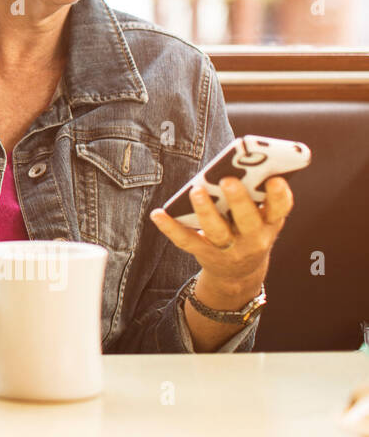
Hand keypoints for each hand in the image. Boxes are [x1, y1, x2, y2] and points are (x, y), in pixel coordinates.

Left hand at [150, 175, 293, 297]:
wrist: (239, 272)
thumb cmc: (248, 230)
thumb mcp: (260, 217)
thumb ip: (253, 195)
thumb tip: (237, 164)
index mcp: (270, 224)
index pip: (280, 210)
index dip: (279, 196)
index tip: (275, 179)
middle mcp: (253, 239)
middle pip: (247, 220)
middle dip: (239, 200)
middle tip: (228, 180)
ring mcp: (228, 249)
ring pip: (216, 230)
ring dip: (206, 210)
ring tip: (197, 190)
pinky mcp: (204, 253)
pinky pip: (186, 240)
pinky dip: (170, 227)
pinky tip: (157, 213)